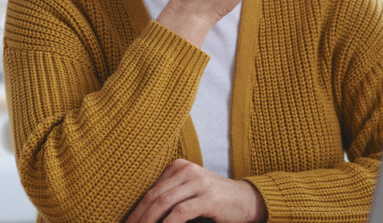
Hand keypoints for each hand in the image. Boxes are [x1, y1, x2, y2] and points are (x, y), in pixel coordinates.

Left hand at [125, 159, 266, 222]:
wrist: (246, 200)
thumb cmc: (214, 199)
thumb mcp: (190, 190)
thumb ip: (170, 194)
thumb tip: (142, 213)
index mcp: (180, 166)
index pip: (151, 189)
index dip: (136, 209)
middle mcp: (188, 170)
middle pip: (154, 196)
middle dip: (138, 216)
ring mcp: (199, 182)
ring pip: (164, 202)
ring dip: (148, 221)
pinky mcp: (208, 197)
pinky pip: (181, 212)